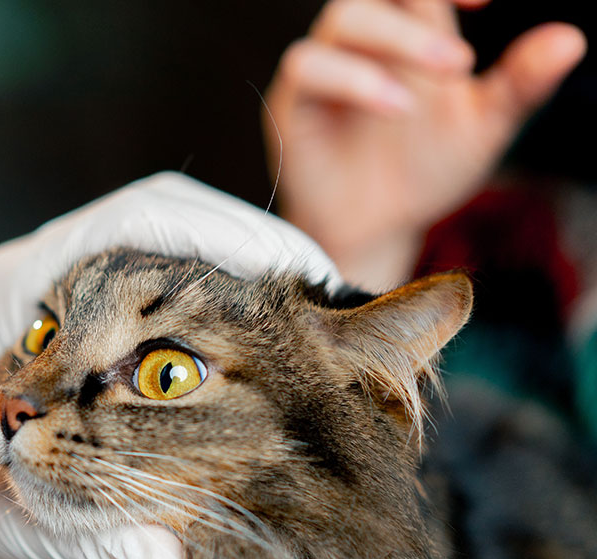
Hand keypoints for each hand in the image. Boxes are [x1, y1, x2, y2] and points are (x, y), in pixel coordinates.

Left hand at [0, 172, 337, 558]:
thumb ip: (77, 539)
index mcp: (11, 295)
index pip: (121, 225)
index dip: (212, 237)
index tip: (279, 278)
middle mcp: (43, 281)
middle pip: (163, 221)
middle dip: (247, 250)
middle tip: (314, 297)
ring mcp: (70, 297)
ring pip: (172, 249)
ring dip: (240, 275)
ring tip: (301, 313)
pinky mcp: (93, 327)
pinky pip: (170, 290)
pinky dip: (221, 309)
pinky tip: (259, 339)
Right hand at [264, 0, 585, 289]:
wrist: (375, 232)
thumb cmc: (422, 172)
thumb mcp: (483, 129)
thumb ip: (520, 85)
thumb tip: (571, 40)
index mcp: (410, 36)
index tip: (487, 1)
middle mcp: (363, 45)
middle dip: (418, 11)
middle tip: (461, 61)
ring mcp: (324, 70)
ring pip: (343, 21)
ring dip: (392, 42)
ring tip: (436, 84)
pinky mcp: (293, 104)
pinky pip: (308, 68)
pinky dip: (351, 80)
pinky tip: (394, 106)